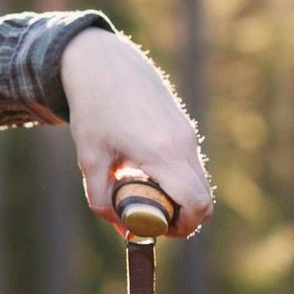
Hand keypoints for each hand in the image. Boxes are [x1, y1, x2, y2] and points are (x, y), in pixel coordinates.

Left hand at [57, 28, 214, 239]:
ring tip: (144, 192)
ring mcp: (187, 133)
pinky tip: (147, 172)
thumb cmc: (93, 109)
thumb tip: (121, 229)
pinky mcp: (184, 126)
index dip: (183, 228)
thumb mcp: (89, 159)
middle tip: (150, 218)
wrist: (102, 63)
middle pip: (204, 198)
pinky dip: (178, 179)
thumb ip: (101, 199)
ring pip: (199, 181)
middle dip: (182, 218)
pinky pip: (192, 164)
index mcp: (161, 152)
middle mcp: (182, 143)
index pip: (196, 204)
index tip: (158, 230)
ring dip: (179, 197)